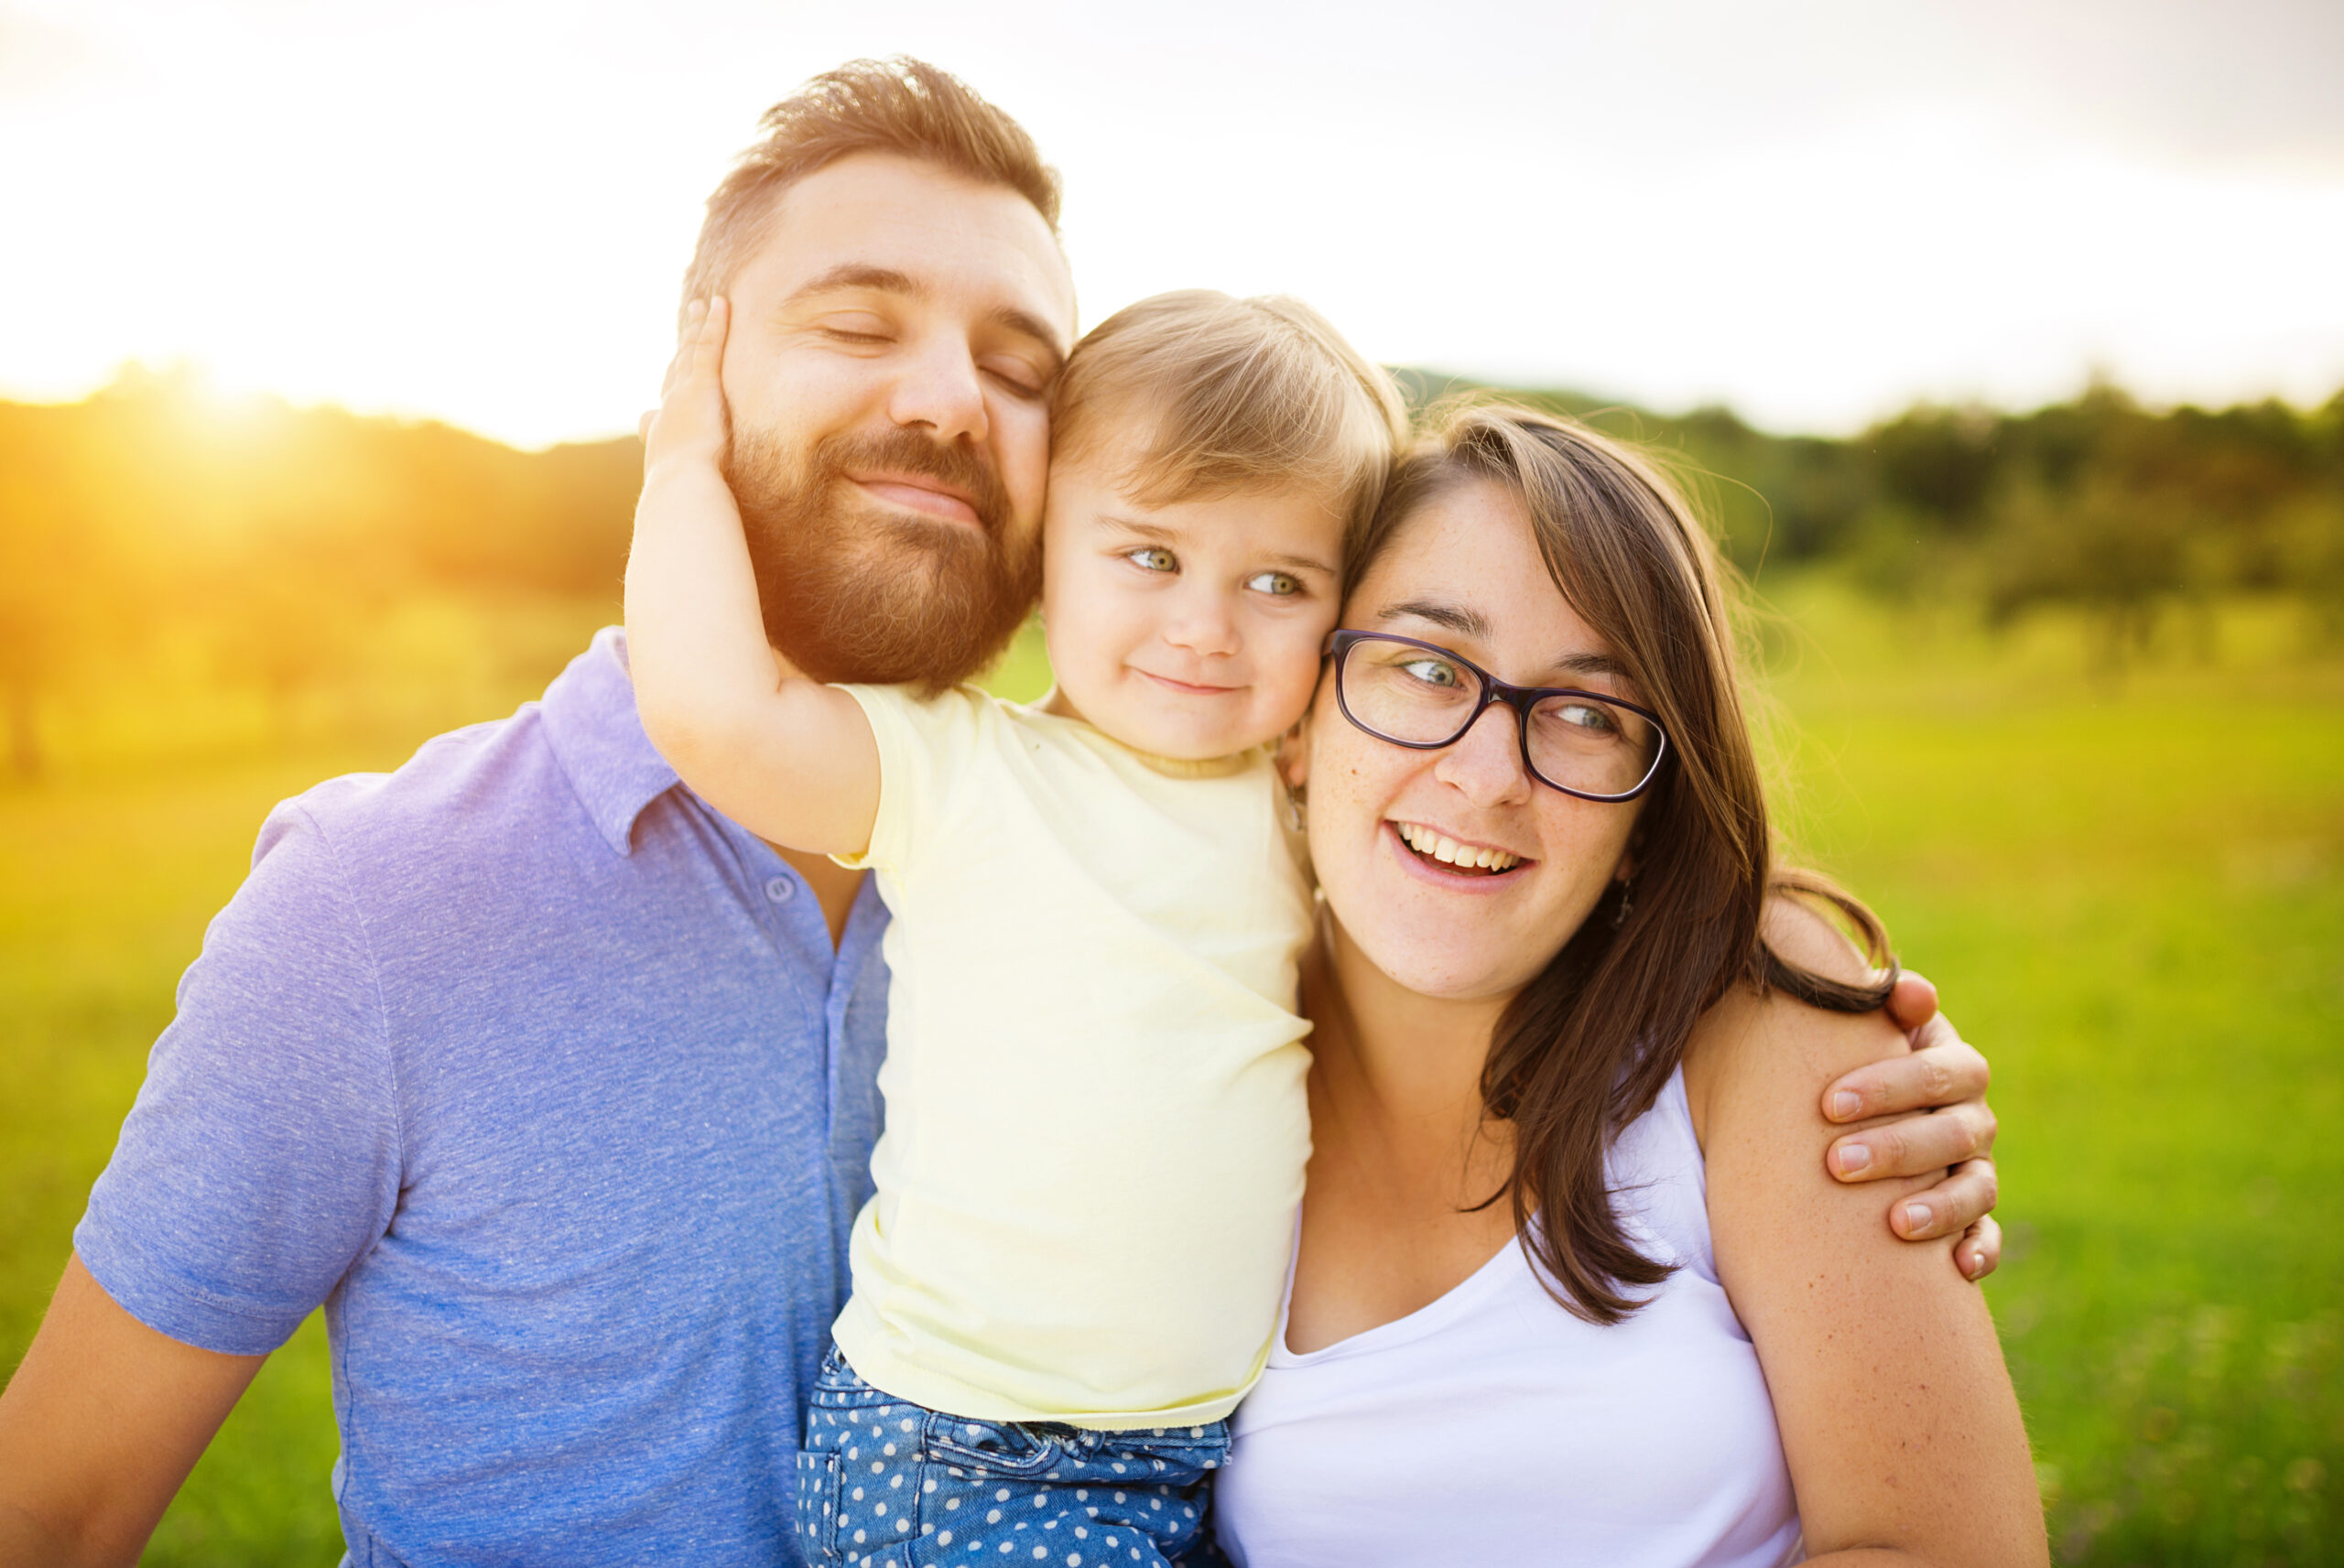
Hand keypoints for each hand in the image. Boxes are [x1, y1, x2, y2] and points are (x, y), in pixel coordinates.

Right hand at [641, 297, 732, 477]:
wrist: (682, 485)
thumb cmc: (684, 494)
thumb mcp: (682, 487)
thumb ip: (684, 480)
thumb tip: (681, 493)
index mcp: (665, 429)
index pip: (670, 395)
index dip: (673, 376)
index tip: (677, 365)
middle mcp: (669, 406)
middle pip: (677, 365)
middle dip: (683, 343)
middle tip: (688, 321)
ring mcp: (683, 393)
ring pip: (691, 350)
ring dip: (697, 325)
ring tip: (703, 304)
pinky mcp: (701, 387)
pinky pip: (708, 348)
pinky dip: (714, 325)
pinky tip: (720, 304)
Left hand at [1821, 971, 2001, 1280]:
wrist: (1857, 1107)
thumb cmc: (1854, 1059)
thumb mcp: (1867, 1027)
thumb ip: (1883, 1004)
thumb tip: (1908, 989)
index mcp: (1955, 1067)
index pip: (1937, 1072)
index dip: (1887, 1086)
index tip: (1828, 1104)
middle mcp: (1974, 1118)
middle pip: (1953, 1133)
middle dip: (1896, 1149)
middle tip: (1837, 1163)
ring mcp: (1978, 1168)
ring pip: (1976, 1187)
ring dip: (1940, 1206)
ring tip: (1895, 1224)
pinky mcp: (1974, 1215)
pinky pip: (1989, 1235)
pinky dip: (1981, 1251)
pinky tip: (1959, 1270)